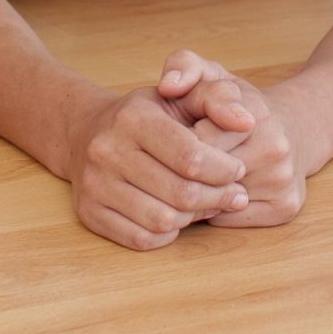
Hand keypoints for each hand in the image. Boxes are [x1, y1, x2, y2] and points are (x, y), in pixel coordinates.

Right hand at [66, 85, 251, 250]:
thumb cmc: (147, 116)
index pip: (191, 157)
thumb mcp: (181, 94)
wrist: (86, 133)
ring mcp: (94, 184)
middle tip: (234, 195)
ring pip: (163, 221)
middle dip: (217, 198)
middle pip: (180, 194)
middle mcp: (107, 150)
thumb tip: (245, 121)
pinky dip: (168, 233)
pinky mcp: (90, 213)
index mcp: (132, 117)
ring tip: (207, 204)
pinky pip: (142, 239)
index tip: (238, 170)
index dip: (224, 170)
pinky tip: (178, 217)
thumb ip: (218, 98)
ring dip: (194, 217)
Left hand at [158, 51, 305, 228]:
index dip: (176, 142)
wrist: (294, 128)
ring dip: (195, 192)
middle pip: (204, 174)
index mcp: (254, 113)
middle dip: (182, 170)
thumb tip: (167, 85)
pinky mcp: (286, 208)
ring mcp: (283, 181)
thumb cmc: (240, 104)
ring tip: (195, 174)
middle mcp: (275, 148)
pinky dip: (214, 209)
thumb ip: (184, 66)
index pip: (194, 141)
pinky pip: (229, 219)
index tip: (174, 138)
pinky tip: (215, 190)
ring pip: (215, 201)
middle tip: (177, 160)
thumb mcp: (213, 74)